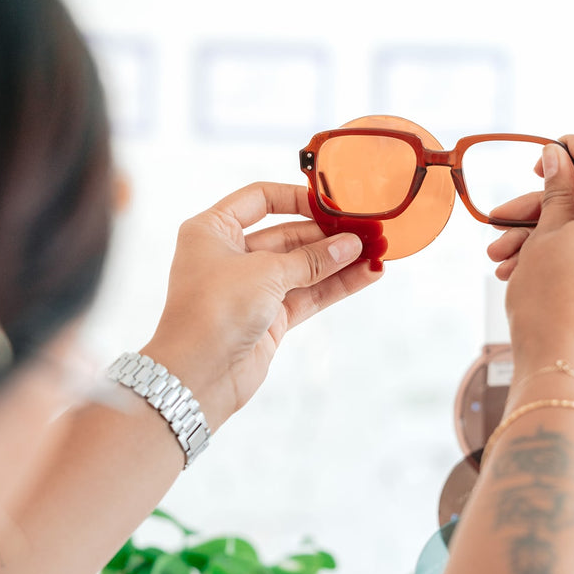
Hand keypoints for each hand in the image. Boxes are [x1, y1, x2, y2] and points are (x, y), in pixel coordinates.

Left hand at [141, 182, 381, 428]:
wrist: (197, 375)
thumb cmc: (212, 312)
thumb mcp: (265, 273)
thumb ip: (310, 259)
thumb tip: (349, 245)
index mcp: (213, 230)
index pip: (259, 199)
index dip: (296, 198)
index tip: (331, 203)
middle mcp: (230, 255)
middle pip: (288, 234)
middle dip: (328, 235)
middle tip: (366, 231)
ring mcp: (251, 288)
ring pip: (303, 267)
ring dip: (338, 260)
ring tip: (375, 251)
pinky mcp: (268, 317)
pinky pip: (308, 294)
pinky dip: (336, 285)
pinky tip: (366, 274)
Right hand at [486, 136, 573, 386]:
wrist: (559, 369)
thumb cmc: (550, 307)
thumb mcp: (544, 235)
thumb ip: (556, 190)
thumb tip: (559, 157)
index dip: (570, 148)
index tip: (543, 153)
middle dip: (536, 207)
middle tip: (500, 220)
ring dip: (536, 235)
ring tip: (500, 257)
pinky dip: (552, 255)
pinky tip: (516, 270)